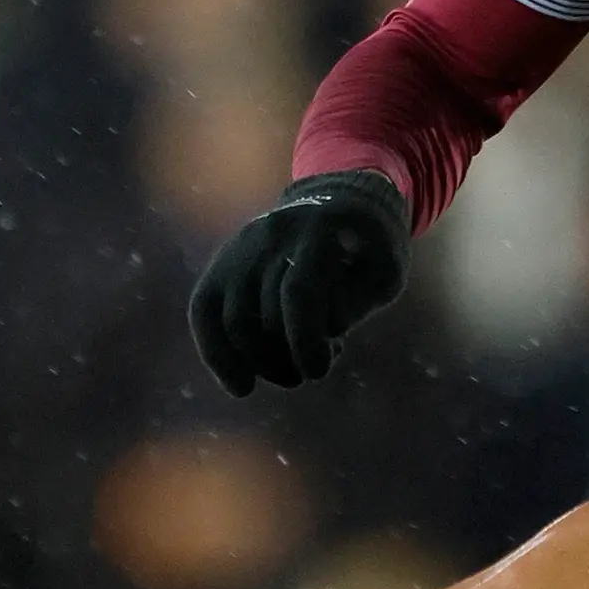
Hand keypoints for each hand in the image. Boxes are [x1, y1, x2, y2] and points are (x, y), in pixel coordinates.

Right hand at [188, 170, 411, 394]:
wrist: (338, 202)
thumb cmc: (369, 247)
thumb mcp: (385, 269)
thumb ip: (357, 302)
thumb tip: (320, 333)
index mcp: (318, 232)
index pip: (297, 291)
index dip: (304, 340)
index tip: (318, 371)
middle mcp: (271, 235)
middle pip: (263, 314)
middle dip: (285, 358)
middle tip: (308, 373)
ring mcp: (241, 248)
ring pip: (231, 320)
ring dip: (258, 363)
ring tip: (289, 375)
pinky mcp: (223, 263)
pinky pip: (203, 312)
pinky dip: (216, 354)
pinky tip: (241, 386)